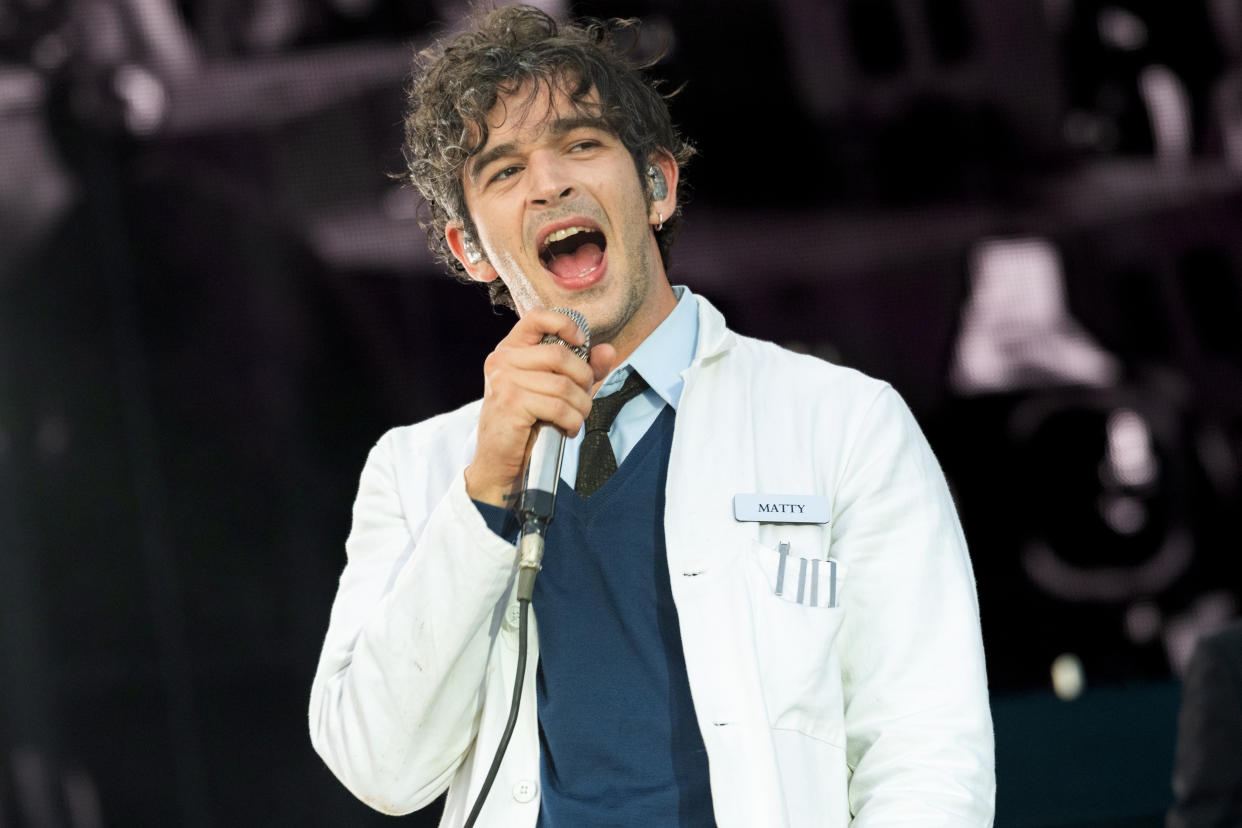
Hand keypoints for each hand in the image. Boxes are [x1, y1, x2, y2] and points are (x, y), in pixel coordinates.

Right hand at [465, 308, 615, 506]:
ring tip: (577, 418)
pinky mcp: (511, 403)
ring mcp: (504, 380)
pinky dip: (572, 421)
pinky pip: (558, 406)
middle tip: (584, 399)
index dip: (564, 323)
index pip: (537, 317)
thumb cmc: (527, 422)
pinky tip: (568, 429)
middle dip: (583, 379)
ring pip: (563, 385)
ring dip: (581, 406)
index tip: (581, 342)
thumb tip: (608, 351)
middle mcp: (503, 360)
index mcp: (511, 349)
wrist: (499, 460)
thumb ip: (582, 368)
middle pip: (560, 354)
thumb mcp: (555, 389)